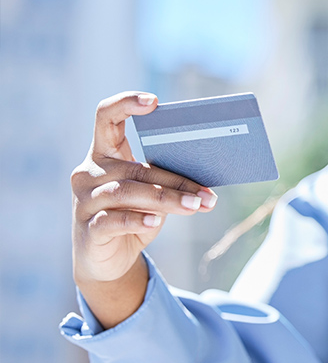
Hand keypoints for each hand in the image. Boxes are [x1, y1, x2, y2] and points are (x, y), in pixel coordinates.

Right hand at [71, 92, 216, 326]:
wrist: (108, 260)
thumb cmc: (134, 216)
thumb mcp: (151, 194)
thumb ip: (166, 180)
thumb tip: (206, 175)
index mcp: (105, 154)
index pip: (106, 117)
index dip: (126, 104)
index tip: (154, 102)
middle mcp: (89, 172)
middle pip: (137, 168)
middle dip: (177, 181)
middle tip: (207, 194)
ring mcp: (85, 200)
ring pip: (128, 192)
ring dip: (166, 199)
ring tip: (195, 206)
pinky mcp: (88, 229)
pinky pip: (113, 220)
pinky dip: (137, 219)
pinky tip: (155, 222)